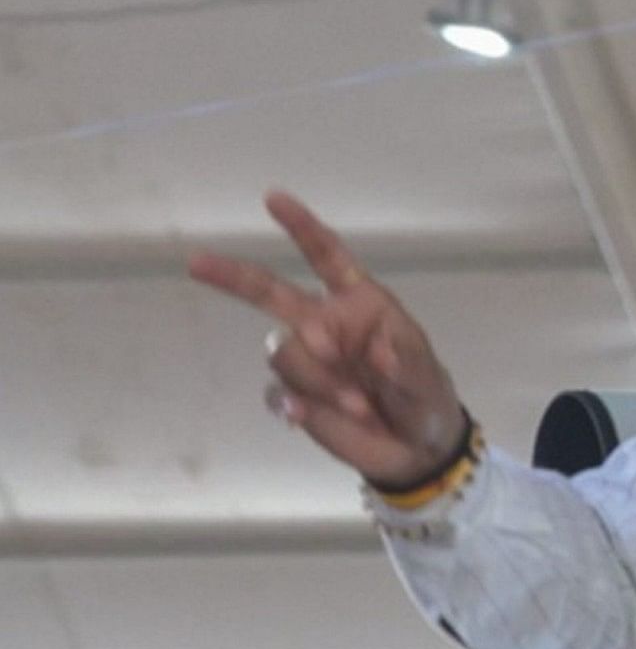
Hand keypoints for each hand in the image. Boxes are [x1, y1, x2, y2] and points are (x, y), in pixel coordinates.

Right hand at [188, 190, 471, 489]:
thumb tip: (381, 349)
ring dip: (318, 379)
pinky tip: (306, 417)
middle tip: (196, 262)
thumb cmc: (425, 396)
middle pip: (268, 292)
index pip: (327, 258)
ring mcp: (306, 361)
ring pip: (283, 353)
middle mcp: (324, 324)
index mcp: (359, 304)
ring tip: (359, 405)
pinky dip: (292, 405)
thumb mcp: (426, 376)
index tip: (274, 199)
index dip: (302, 229)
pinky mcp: (295, 397)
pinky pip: (277, 394)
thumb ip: (407, 359)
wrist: (415, 449)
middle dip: (232, 276)